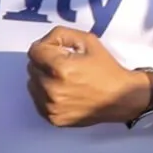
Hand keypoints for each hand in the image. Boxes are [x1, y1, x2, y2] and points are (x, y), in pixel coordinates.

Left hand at [24, 26, 149, 127]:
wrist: (120, 98)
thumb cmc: (106, 69)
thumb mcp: (89, 41)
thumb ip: (62, 34)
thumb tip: (45, 41)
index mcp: (60, 68)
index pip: (34, 51)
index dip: (46, 46)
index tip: (58, 49)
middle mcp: (51, 89)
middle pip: (32, 67)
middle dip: (45, 62)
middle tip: (63, 63)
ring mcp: (50, 106)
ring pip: (32, 84)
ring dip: (43, 78)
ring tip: (63, 79)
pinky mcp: (52, 118)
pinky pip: (38, 101)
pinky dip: (46, 94)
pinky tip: (63, 91)